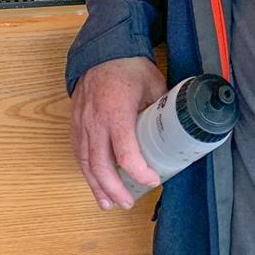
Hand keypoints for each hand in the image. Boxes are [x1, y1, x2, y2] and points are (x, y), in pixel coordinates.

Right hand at [70, 56, 166, 209]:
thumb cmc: (130, 67)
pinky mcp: (75, 123)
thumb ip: (162, 108)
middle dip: (114, 190)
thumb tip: (179, 126)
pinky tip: (95, 182)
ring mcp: (82, 124)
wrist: (103, 50)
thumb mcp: (154, 84)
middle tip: (127, 204)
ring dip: (97, 187)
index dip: (139, 172)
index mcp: (116, 112)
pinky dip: (86, 171)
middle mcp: (95, 122)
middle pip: (101, 166)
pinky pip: (79, 153)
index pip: (125, 153)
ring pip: (86, 163)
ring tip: (108, 204)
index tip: (153, 181)